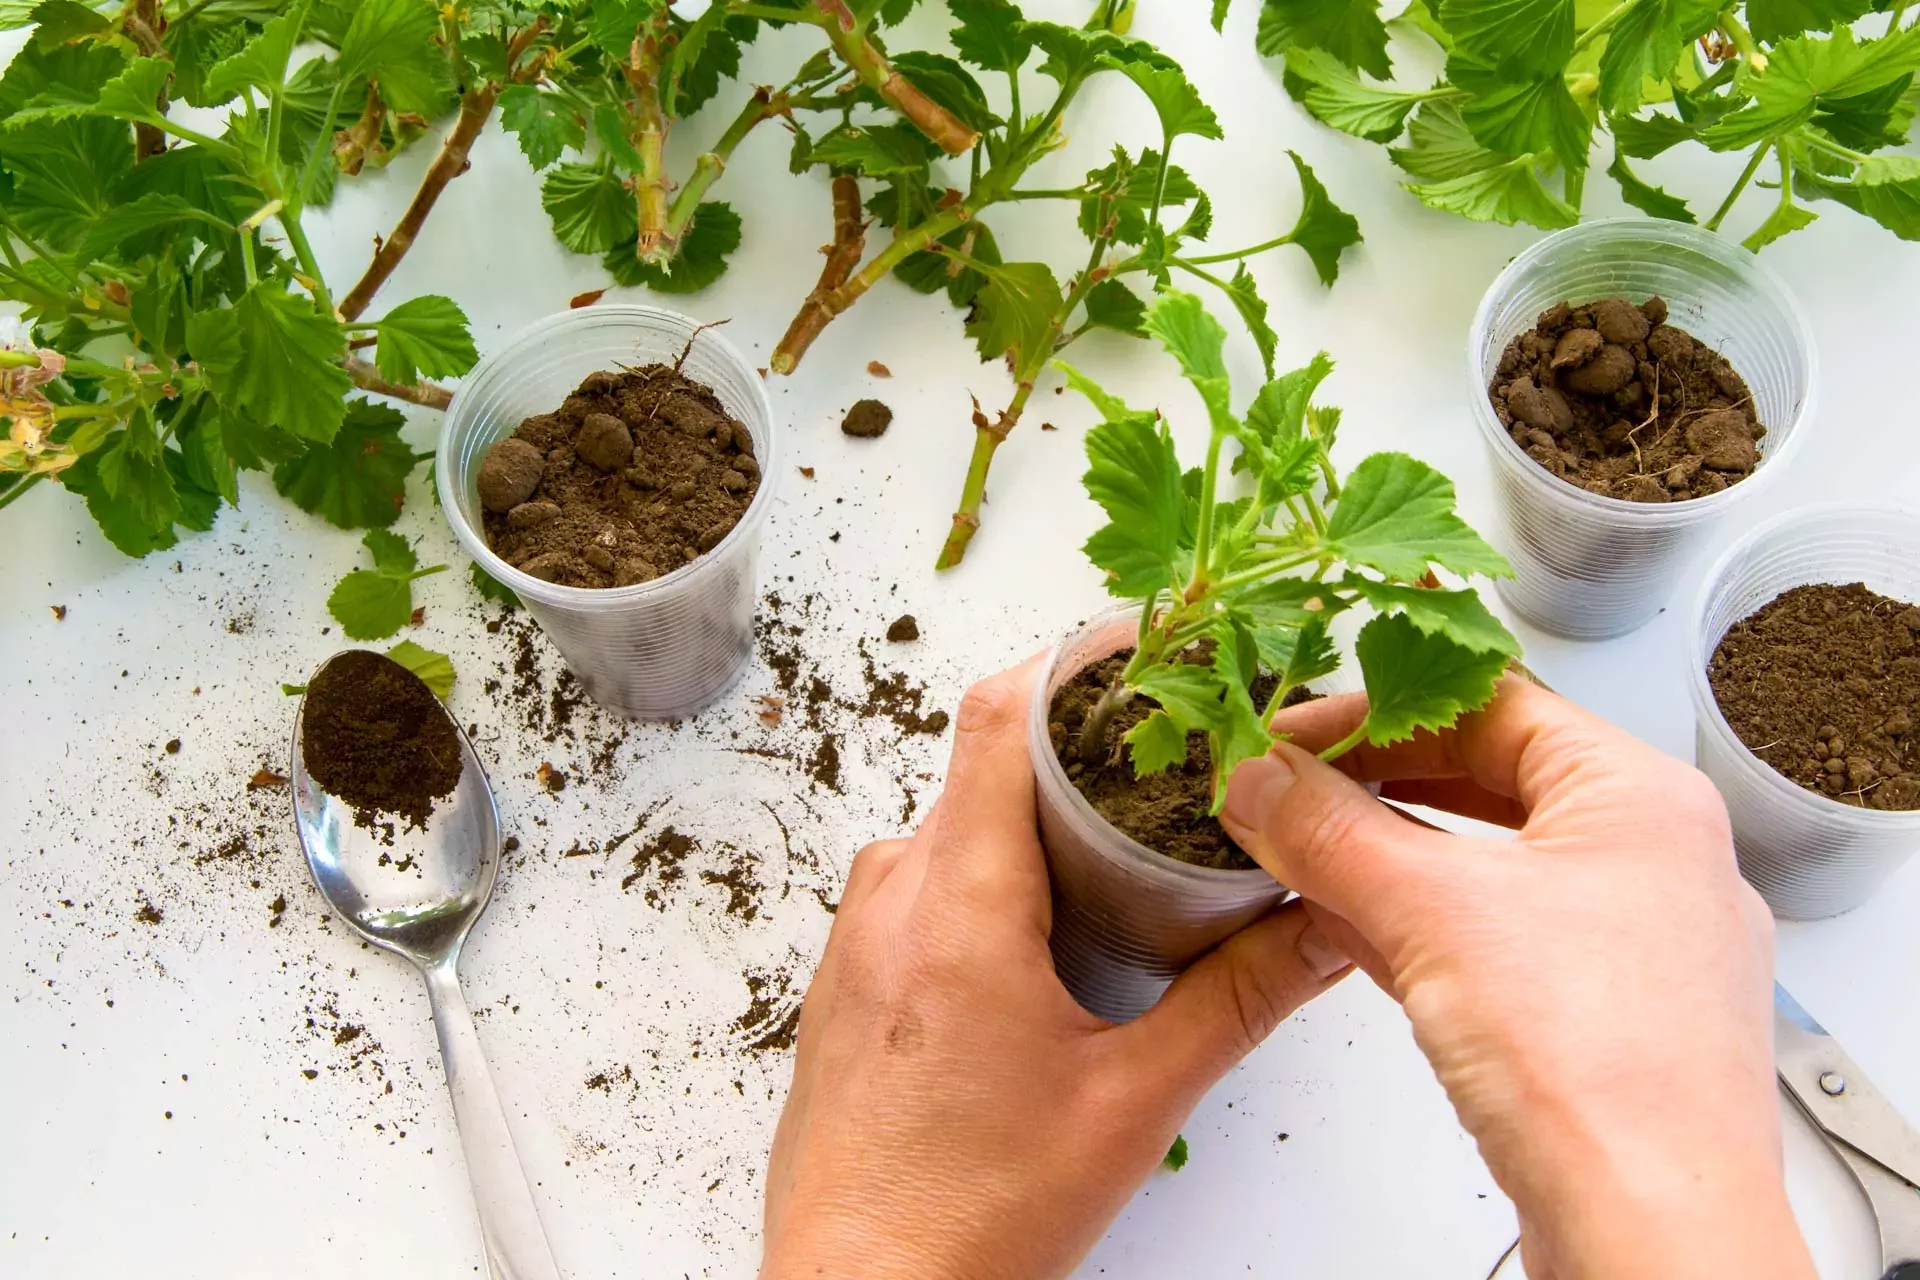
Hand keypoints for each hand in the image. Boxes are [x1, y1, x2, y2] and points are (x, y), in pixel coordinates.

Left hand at [761, 657, 1352, 1279]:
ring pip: (957, 827)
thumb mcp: (1131, 1103)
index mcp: (956, 905)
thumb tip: (1321, 926)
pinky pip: (922, 882)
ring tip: (1127, 861)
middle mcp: (890, 899)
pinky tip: (1052, 934)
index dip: (1072, 665)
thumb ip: (1237, 999)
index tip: (1145, 654)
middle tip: (1175, 773)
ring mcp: (857, 936)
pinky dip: (991, 876)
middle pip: (987, 767)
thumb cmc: (968, 1217)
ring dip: (1036, 824)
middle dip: (1083, 757)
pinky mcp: (850, 978)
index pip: (1000, 718)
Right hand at [1220, 678, 1814, 1279]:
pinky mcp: (1601, 1021)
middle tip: (1286, 788)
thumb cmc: (1598, 1069)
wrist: (1652, 1233)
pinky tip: (1342, 930)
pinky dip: (1418, 927)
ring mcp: (1631, 945)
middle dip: (1375, 784)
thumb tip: (1260, 777)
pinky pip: (1497, 942)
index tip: (1292, 733)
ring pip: (1490, 867)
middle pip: (1490, 780)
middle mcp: (1651, 860)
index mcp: (1640, 799)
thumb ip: (1331, 832)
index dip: (1379, 709)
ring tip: (1296, 853)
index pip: (1494, 703)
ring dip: (1388, 858)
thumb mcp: (1432, 914)